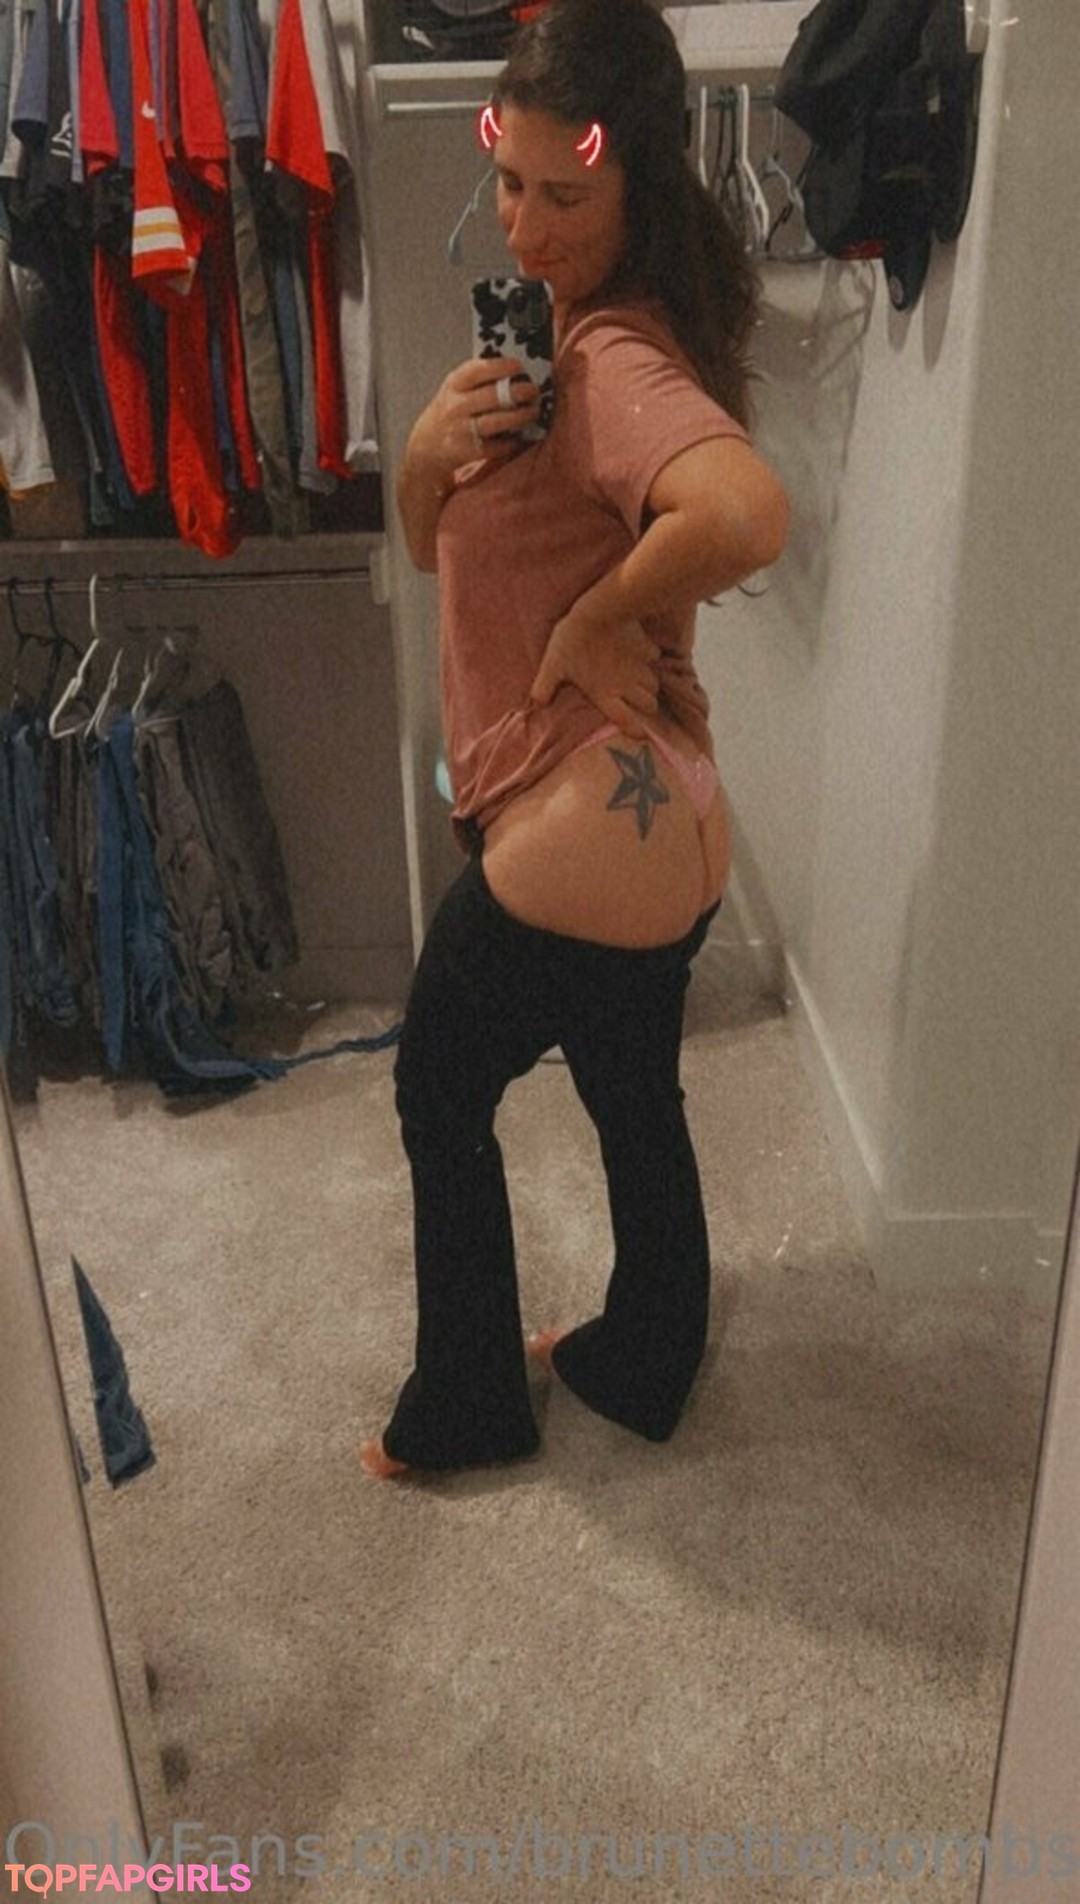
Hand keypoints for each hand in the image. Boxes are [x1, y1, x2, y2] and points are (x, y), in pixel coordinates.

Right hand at [413, 357, 541, 484]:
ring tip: (533, 412)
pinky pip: (497, 445)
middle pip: (493, 396)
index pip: (479, 370)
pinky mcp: (468, 451)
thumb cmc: (450, 412)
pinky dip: (512, 441)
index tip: (520, 367)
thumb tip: (517, 371)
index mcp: (454, 384)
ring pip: (497, 422)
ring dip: (521, 416)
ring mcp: (461, 430)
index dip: (502, 367)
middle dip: (519, 392)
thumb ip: (479, 379)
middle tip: (534, 391)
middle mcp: (456, 406)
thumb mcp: (456, 389)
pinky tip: (520, 435)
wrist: (426, 447)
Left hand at [529, 607, 660, 735]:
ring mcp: (640, 667)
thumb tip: (536, 704)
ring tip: (638, 679)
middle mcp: (627, 685)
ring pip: (655, 685)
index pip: (627, 721)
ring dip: (649, 685)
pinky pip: (655, 658)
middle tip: (637, 699)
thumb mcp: (553, 665)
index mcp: (605, 694)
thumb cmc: (572, 639)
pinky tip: (640, 652)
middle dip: (646, 705)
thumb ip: (544, 687)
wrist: (600, 609)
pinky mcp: (647, 647)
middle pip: (649, 704)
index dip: (635, 730)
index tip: (640, 733)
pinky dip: (650, 658)